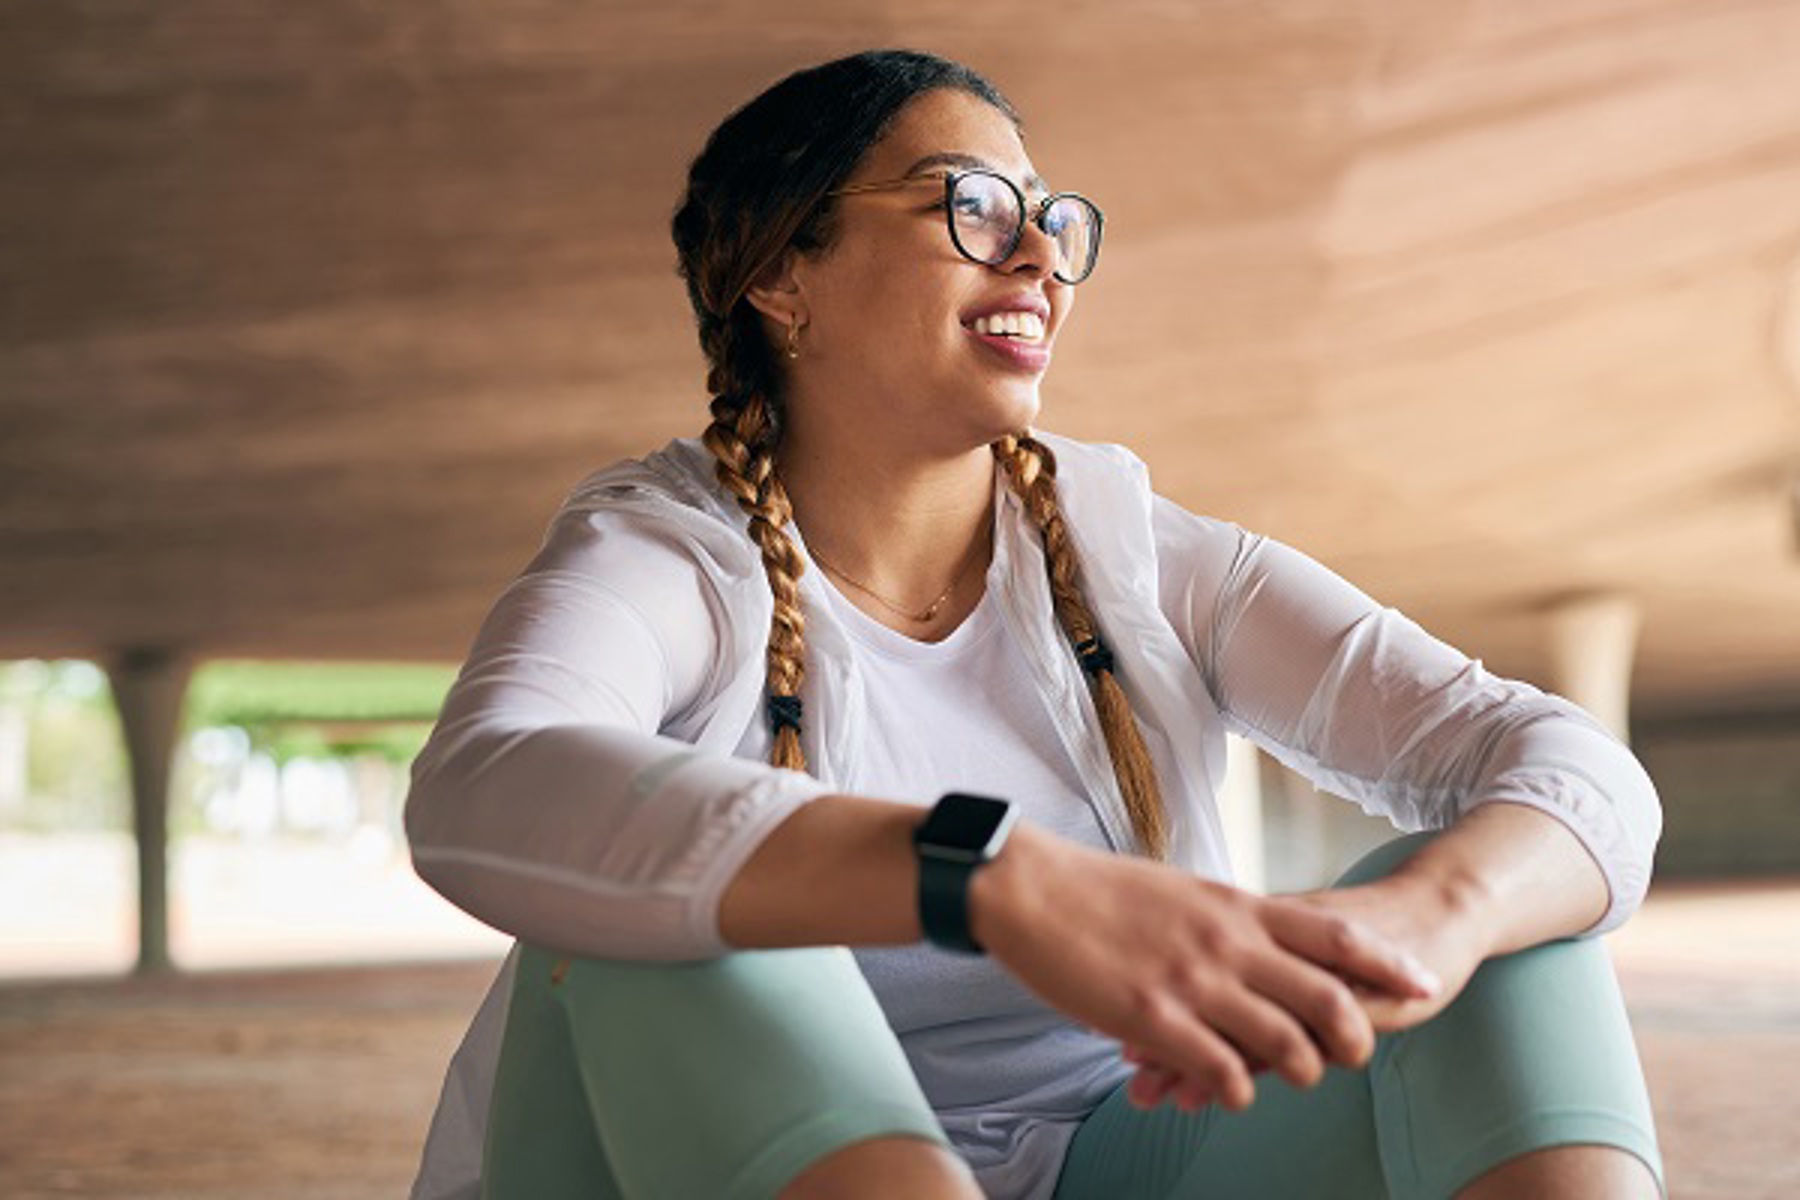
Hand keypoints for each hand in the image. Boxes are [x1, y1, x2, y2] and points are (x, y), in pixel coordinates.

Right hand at [970, 825, 1444, 1113]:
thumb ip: (1230, 919)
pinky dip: (1236, 1090)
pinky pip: (1223, 1073)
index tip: (1423, 985)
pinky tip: (1226, 1088)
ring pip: (1284, 1046)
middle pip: (1327, 999)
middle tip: (1351, 1056)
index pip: (1336, 935)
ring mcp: (1193, 983)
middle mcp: (1227, 944)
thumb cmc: (1101, 889)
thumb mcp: (1185, 891)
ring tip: (1288, 1076)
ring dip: (1297, 1071)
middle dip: (1354, 1038)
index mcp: (1236, 906)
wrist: (1030, 889)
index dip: (1388, 964)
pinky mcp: (1152, 1019)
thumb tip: (1263, 940)